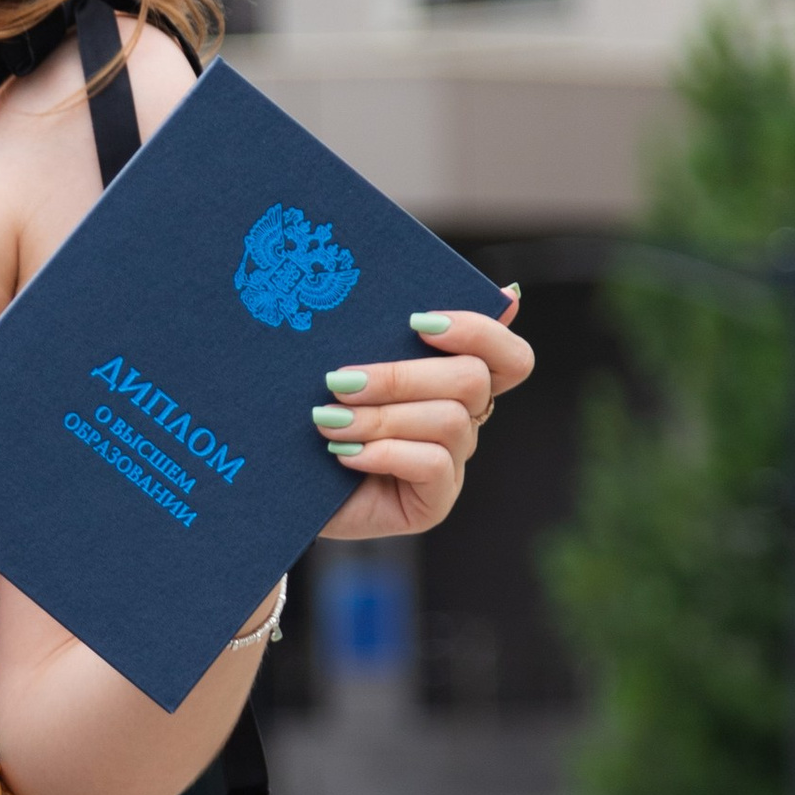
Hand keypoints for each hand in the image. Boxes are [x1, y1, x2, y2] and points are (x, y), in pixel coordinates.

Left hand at [310, 289, 531, 541]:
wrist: (285, 486)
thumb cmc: (319, 413)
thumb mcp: (351, 365)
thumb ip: (389, 331)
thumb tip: (468, 292)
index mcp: (453, 382)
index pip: (509, 357)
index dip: (480, 332)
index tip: (419, 321)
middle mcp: (463, 422)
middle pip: (473, 380)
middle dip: (401, 375)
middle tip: (340, 380)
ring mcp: (452, 464)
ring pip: (448, 421)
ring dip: (380, 417)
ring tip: (328, 420)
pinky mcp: (433, 502)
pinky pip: (433, 465)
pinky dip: (385, 452)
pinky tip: (345, 453)